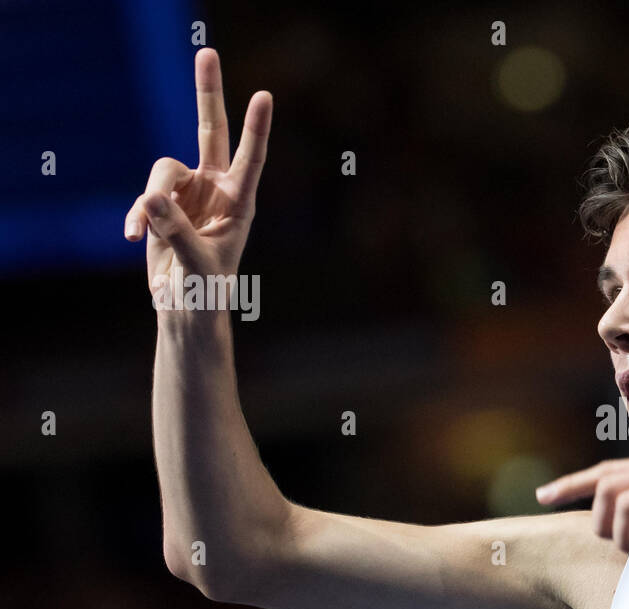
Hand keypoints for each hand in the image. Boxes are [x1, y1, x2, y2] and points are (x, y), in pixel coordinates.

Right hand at [124, 48, 271, 308]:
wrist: (186, 305)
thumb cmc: (206, 290)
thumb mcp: (198, 264)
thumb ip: (178, 232)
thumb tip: (152, 200)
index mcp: (239, 202)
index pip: (250, 158)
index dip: (256, 128)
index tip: (264, 95)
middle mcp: (215, 189)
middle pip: (209, 130)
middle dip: (207, 93)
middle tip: (206, 52)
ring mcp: (187, 192)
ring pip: (162, 170)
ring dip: (153, 199)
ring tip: (147, 232)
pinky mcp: (161, 202)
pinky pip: (144, 195)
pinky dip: (137, 215)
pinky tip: (135, 238)